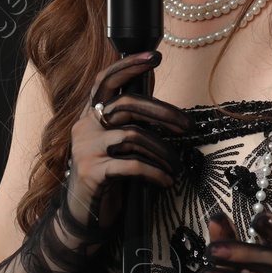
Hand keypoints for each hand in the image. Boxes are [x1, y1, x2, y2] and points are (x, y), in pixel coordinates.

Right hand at [62, 50, 192, 239]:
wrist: (83, 216)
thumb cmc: (107, 176)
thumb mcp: (116, 144)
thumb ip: (130, 120)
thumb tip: (157, 94)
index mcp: (90, 116)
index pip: (105, 81)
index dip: (128, 65)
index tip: (154, 56)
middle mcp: (84, 127)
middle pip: (126, 104)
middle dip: (163, 113)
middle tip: (188, 126)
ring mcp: (86, 149)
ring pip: (133, 136)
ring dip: (163, 152)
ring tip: (177, 167)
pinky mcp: (92, 172)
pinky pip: (131, 166)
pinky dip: (155, 172)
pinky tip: (166, 181)